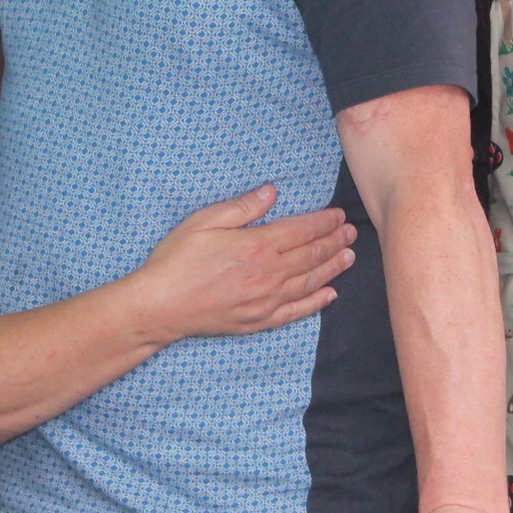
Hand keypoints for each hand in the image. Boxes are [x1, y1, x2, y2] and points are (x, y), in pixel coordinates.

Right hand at [130, 185, 355, 340]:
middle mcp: (269, 274)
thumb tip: (272, 191)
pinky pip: (296, 312)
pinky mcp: (258, 321)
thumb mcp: (205, 221)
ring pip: (310, 282)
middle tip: (352, 232)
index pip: (302, 230)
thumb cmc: (177, 259)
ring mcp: (266, 301)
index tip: (339, 215)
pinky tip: (330, 296)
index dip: (324, 222)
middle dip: (335, 241)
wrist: (160, 306)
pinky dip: (316, 303)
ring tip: (350, 257)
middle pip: (312, 255)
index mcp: (258, 245)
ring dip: (333, 268)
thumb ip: (243, 207)